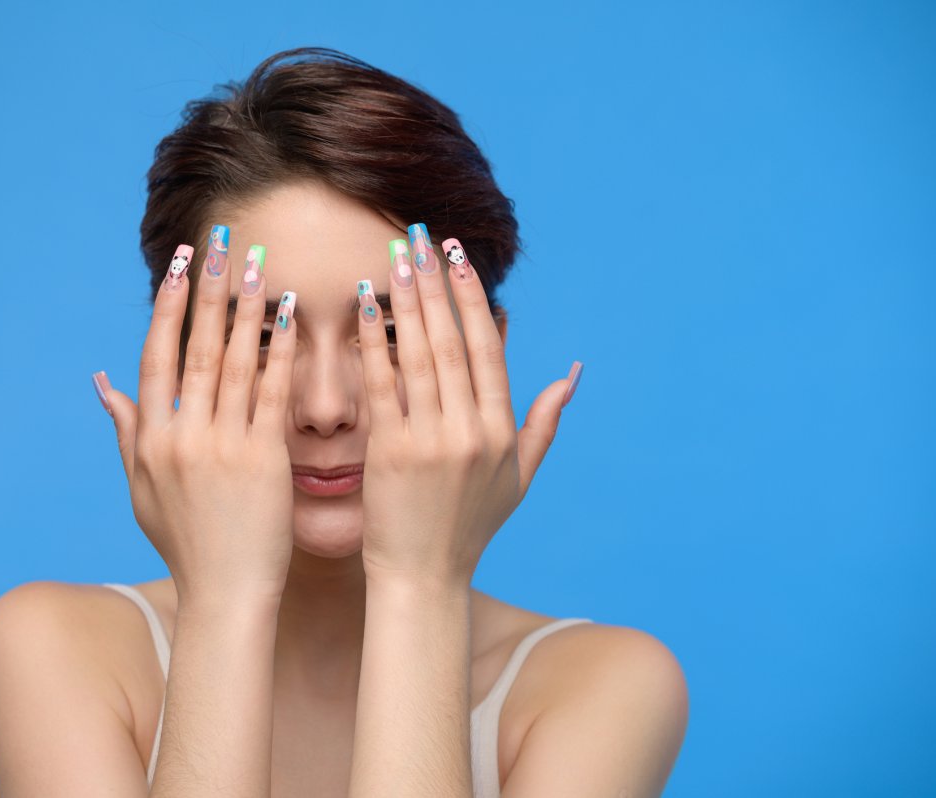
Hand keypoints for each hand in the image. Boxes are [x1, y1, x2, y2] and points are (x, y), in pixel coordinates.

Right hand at [92, 229, 299, 605]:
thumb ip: (125, 432)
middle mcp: (182, 437)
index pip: (157, 359)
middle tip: (223, 241)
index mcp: (152, 441)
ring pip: (236, 361)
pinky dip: (281, 351)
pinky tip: (292, 315)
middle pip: (198, 348)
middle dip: (211, 289)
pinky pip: (273, 393)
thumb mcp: (141, 490)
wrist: (227, 596)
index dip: (169, 309)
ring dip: (247, 308)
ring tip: (259, 264)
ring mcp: (223, 446)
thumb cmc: (187, 545)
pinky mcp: (263, 459)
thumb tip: (101, 381)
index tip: (181, 267)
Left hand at [355, 225, 582, 586]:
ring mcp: (433, 442)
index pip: (489, 348)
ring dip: (408, 301)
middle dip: (438, 283)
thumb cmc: (469, 529)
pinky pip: (382, 387)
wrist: (424, 579)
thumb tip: (574, 372)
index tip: (459, 257)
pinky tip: (361, 307)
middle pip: (455, 341)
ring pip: (421, 356)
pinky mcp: (392, 454)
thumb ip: (545, 422)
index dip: (473, 298)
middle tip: (422, 236)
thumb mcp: (518, 478)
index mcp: (501, 430)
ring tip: (396, 256)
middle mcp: (473, 431)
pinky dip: (373, 345)